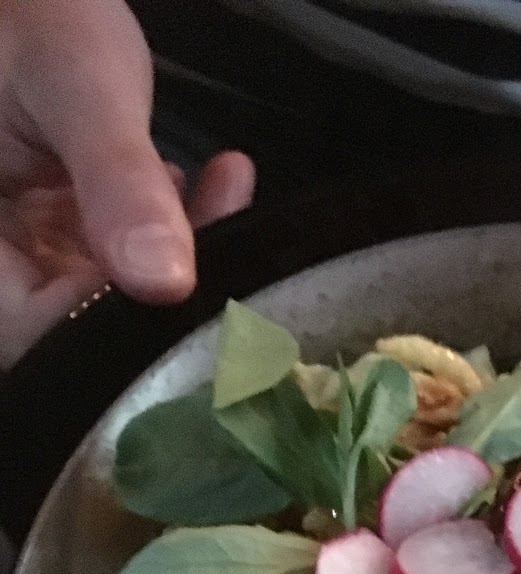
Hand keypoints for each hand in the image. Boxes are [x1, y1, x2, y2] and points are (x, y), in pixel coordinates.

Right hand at [0, 0, 254, 367]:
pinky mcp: (59, 231)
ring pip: (111, 295)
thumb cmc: (29, 8)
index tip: (195, 301)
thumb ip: (116, 179)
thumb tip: (166, 284)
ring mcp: (26, 248)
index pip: (35, 333)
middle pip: (75, 326)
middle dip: (165, 298)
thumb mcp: (74, 82)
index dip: (116, 335)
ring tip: (230, 198)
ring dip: (182, 258)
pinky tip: (220, 182)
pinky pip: (124, 256)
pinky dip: (175, 227)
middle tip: (236, 258)